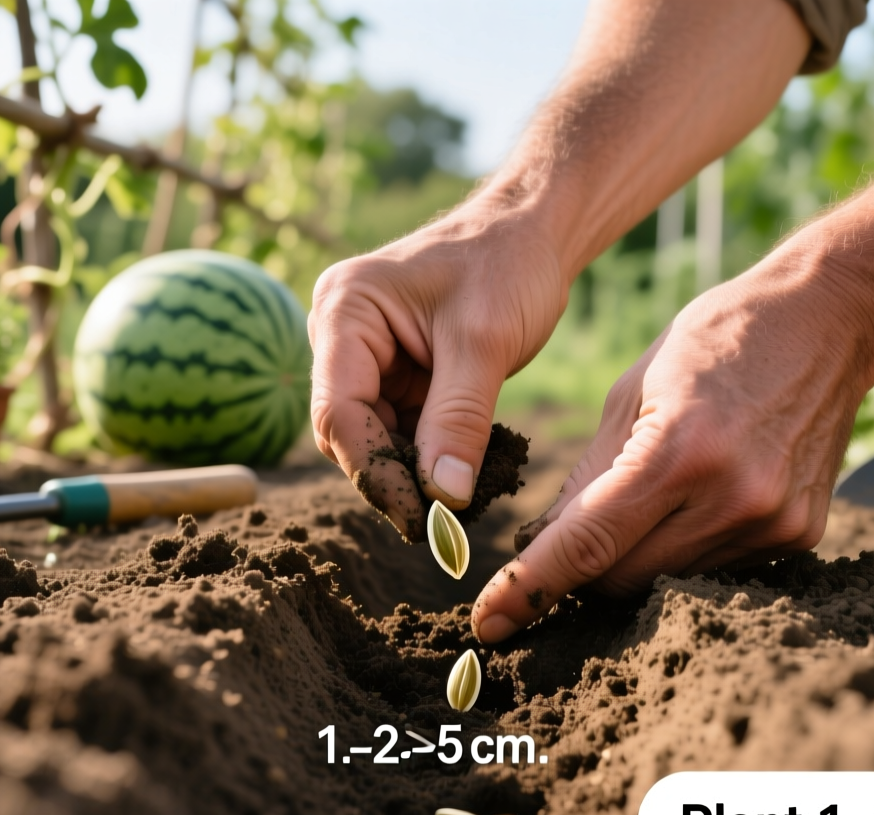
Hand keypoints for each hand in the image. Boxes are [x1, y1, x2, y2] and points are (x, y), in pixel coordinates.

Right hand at [308, 204, 568, 538]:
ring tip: (459, 502)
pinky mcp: (393, 372)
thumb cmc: (508, 263)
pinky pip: (399, 429)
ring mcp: (364, 355)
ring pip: (373, 437)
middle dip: (391, 475)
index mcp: (345, 310)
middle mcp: (340, 333)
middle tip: (443, 523)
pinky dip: (428, 456)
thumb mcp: (486, 342)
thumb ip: (459, 420)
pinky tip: (462, 475)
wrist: (534, 232)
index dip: (374, 471)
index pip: (339, 412)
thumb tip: (444, 499)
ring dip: (411, 471)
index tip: (423, 517)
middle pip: (348, 431)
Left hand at [473, 256, 873, 641]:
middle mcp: (733, 497)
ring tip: (645, 501)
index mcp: (680, 450)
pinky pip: (715, 570)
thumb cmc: (716, 341)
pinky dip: (685, 552)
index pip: (587, 543)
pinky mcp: (800, 536)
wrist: (828, 322)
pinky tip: (695, 503)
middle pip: (623, 578)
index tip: (488, 622)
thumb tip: (540, 547)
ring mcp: (772, 523)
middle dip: (581, 571)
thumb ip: (587, 474)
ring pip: (667, 582)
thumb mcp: (632, 389)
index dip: (530, 588)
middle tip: (565, 540)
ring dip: (636, 560)